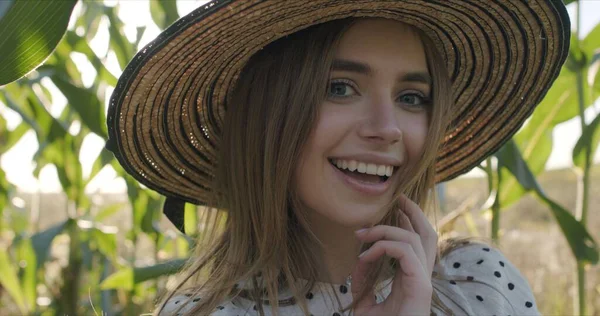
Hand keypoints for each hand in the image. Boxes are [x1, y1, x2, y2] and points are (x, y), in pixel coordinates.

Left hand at [350, 194, 437, 315]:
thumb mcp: (364, 300)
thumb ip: (363, 278)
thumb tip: (360, 256)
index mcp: (412, 279)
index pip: (416, 244)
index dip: (405, 224)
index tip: (387, 213)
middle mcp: (422, 277)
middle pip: (427, 236)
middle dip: (414, 213)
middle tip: (398, 198)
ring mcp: (423, 281)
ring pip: (414, 239)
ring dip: (386, 231)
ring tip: (362, 235)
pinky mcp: (421, 286)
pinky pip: (406, 253)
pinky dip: (384, 247)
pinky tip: (366, 255)